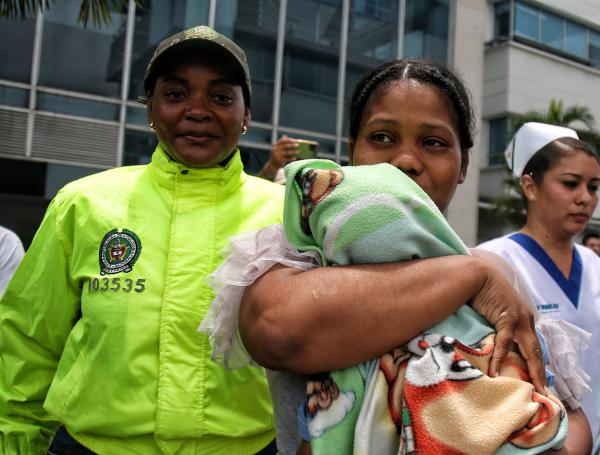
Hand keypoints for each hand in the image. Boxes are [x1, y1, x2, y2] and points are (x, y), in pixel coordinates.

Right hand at [269, 135, 298, 168]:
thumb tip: (286, 136)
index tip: (294, 140)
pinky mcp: (279, 161)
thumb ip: (282, 143)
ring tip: (298, 151)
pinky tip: (295, 158)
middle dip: (292, 145)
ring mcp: (277, 155)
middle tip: (298, 145)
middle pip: (285, 146)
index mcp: (275, 145)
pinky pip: (287, 159)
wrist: (273, 165)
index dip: (288, 140)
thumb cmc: (278, 155)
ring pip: (287, 152)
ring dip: (293, 152)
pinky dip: (291, 158)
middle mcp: (275, 150)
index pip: (282, 141)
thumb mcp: (279, 149)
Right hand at [470, 261, 545, 392]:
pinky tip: (494, 371)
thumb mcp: (493, 314)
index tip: (538, 381)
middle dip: (540, 373)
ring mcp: (520, 319)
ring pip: (529, 350)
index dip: (536, 363)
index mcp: (524, 319)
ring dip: (531, 371)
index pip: (534, 346)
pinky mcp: (508, 318)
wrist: (477, 275)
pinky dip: (499, 358)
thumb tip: (489, 346)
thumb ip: (496, 329)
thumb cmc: (481, 294)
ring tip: (532, 388)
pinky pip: (505, 343)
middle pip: (537, 351)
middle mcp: (527, 320)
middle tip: (542, 392)